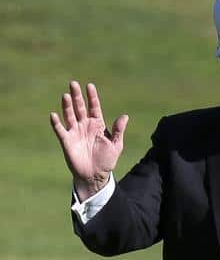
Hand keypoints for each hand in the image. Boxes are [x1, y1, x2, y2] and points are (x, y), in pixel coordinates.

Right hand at [50, 81, 127, 200]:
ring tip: (66, 95)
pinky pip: (60, 130)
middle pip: (80, 107)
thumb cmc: (107, 160)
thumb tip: (125, 116)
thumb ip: (118, 131)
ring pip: (70, 115)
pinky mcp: (66, 141)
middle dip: (77, 96)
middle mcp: (85, 126)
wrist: (95, 175)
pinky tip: (54, 115)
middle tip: (73, 83)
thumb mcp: (116, 145)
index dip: (92, 97)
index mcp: (98, 125)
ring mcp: (75, 132)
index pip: (94, 107)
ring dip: (67, 106)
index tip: (90, 86)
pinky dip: (56, 123)